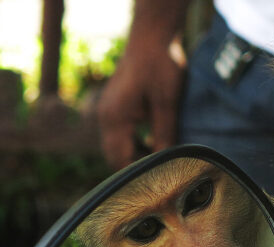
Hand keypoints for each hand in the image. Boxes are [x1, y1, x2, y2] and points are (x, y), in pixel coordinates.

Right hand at [97, 35, 185, 168]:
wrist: (152, 36)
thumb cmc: (160, 64)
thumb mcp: (167, 103)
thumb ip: (165, 135)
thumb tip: (167, 163)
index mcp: (114, 118)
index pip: (120, 161)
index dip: (138, 176)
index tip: (160, 184)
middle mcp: (106, 117)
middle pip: (115, 157)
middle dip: (135, 169)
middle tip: (162, 176)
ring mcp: (109, 111)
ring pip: (117, 147)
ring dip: (135, 157)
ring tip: (161, 163)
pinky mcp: (116, 106)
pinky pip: (121, 135)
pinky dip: (134, 145)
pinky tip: (154, 147)